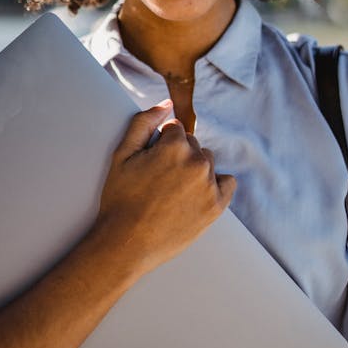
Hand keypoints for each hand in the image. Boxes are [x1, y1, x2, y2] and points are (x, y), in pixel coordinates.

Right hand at [93, 102, 235, 275]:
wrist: (126, 243)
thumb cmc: (120, 199)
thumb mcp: (122, 155)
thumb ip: (143, 122)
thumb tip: (166, 104)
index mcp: (175, 146)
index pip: (175, 130)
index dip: (160, 144)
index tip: (151, 163)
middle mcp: (197, 162)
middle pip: (192, 145)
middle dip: (178, 155)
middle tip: (158, 180)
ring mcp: (209, 185)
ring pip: (206, 162)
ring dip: (194, 169)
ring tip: (173, 191)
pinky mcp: (216, 207)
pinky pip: (227, 183)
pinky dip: (216, 184)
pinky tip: (197, 193)